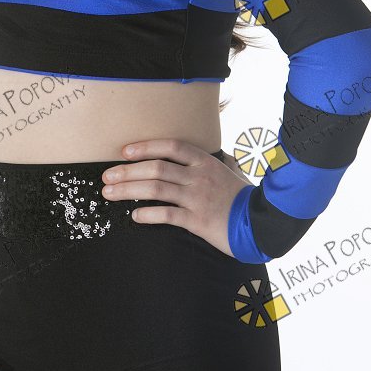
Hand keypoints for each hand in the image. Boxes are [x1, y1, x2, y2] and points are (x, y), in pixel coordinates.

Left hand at [100, 139, 252, 257]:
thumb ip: (215, 164)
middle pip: (156, 168)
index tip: (125, 152)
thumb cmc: (244, 198)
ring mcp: (197, 198)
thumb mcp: (231, 173)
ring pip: (156, 189)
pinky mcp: (198, 221)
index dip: (146, 147)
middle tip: (106, 175)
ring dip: (128, 190)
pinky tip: (134, 216)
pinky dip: (148, 215)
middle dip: (127, 171)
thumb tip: (210, 157)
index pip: (171, 147)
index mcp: (205, 162)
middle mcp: (198, 177)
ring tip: (109, 193)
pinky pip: (168, 215)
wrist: (263, 224)